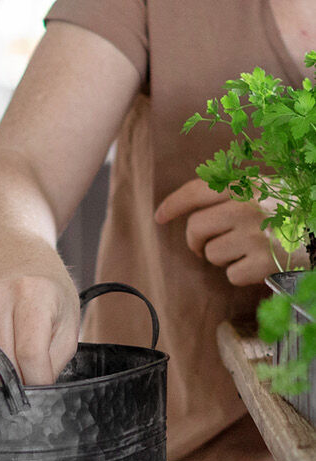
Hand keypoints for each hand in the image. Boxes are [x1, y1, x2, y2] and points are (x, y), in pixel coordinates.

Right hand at [0, 273, 79, 385]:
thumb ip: (54, 360)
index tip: (43, 388)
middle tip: (32, 382)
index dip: (36, 379)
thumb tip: (36, 389)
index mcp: (34, 294)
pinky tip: (3, 360)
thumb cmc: (50, 299)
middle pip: (5, 360)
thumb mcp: (68, 327)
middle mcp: (1, 296)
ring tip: (19, 370)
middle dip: (20, 381)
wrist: (21, 269)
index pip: (30, 352)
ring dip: (3, 378)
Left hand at [154, 178, 282, 285]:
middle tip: (205, 247)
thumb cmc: (300, 210)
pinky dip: (243, 275)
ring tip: (250, 251)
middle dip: (196, 242)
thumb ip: (237, 192)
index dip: (173, 204)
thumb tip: (194, 208)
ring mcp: (256, 234)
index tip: (159, 217)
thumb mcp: (271, 189)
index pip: (198, 190)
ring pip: (211, 255)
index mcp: (249, 184)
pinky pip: (232, 275)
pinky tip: (262, 265)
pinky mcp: (264, 262)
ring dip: (224, 259)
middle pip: (195, 229)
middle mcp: (249, 206)